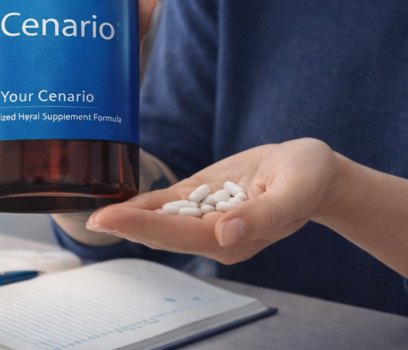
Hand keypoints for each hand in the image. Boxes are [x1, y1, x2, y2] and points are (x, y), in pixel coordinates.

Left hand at [84, 138, 339, 264]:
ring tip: (96, 212)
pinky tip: (122, 203)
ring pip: (163, 219)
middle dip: (128, 225)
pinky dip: (146, 203)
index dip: (144, 227)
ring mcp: (209, 217)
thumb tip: (226, 234)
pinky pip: (172, 204)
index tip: (111, 219)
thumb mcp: (295, 190)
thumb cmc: (309, 178)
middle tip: (92, 216)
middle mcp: (218, 234)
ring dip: (131, 217)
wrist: (314, 170)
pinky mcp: (206, 198)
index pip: (181, 235)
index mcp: (237, 238)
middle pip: (165, 232)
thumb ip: (264, 215)